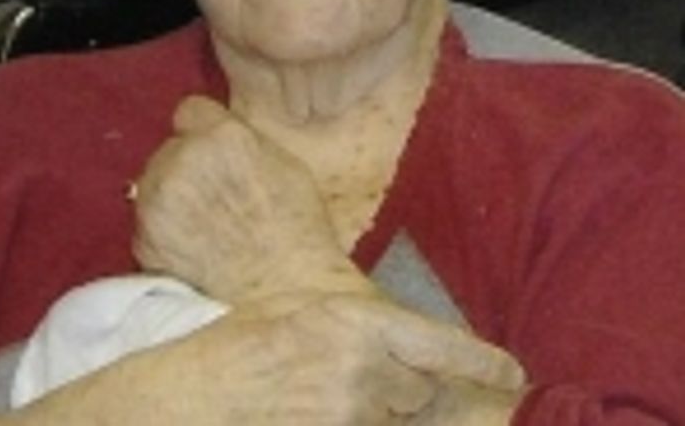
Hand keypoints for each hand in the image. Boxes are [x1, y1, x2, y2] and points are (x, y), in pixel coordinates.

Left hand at [132, 96, 368, 302]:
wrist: (284, 294)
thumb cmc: (297, 229)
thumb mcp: (281, 162)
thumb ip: (240, 139)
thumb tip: (218, 136)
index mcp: (222, 135)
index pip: (191, 110)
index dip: (205, 131)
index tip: (216, 151)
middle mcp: (181, 159)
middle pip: (171, 147)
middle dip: (188, 165)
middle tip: (215, 196)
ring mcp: (156, 201)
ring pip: (153, 183)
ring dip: (171, 197)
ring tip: (204, 227)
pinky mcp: (142, 239)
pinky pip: (146, 222)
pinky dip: (162, 232)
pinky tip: (191, 250)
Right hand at [153, 291, 524, 423]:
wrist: (206, 391)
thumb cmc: (249, 339)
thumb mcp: (307, 309)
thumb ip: (361, 326)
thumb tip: (404, 342)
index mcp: (360, 323)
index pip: (442, 345)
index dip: (484, 363)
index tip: (515, 374)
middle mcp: (366, 369)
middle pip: (423, 389)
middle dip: (412, 386)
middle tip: (376, 377)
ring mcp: (353, 414)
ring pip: (400, 419)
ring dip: (387, 411)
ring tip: (340, 394)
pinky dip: (367, 425)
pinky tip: (333, 409)